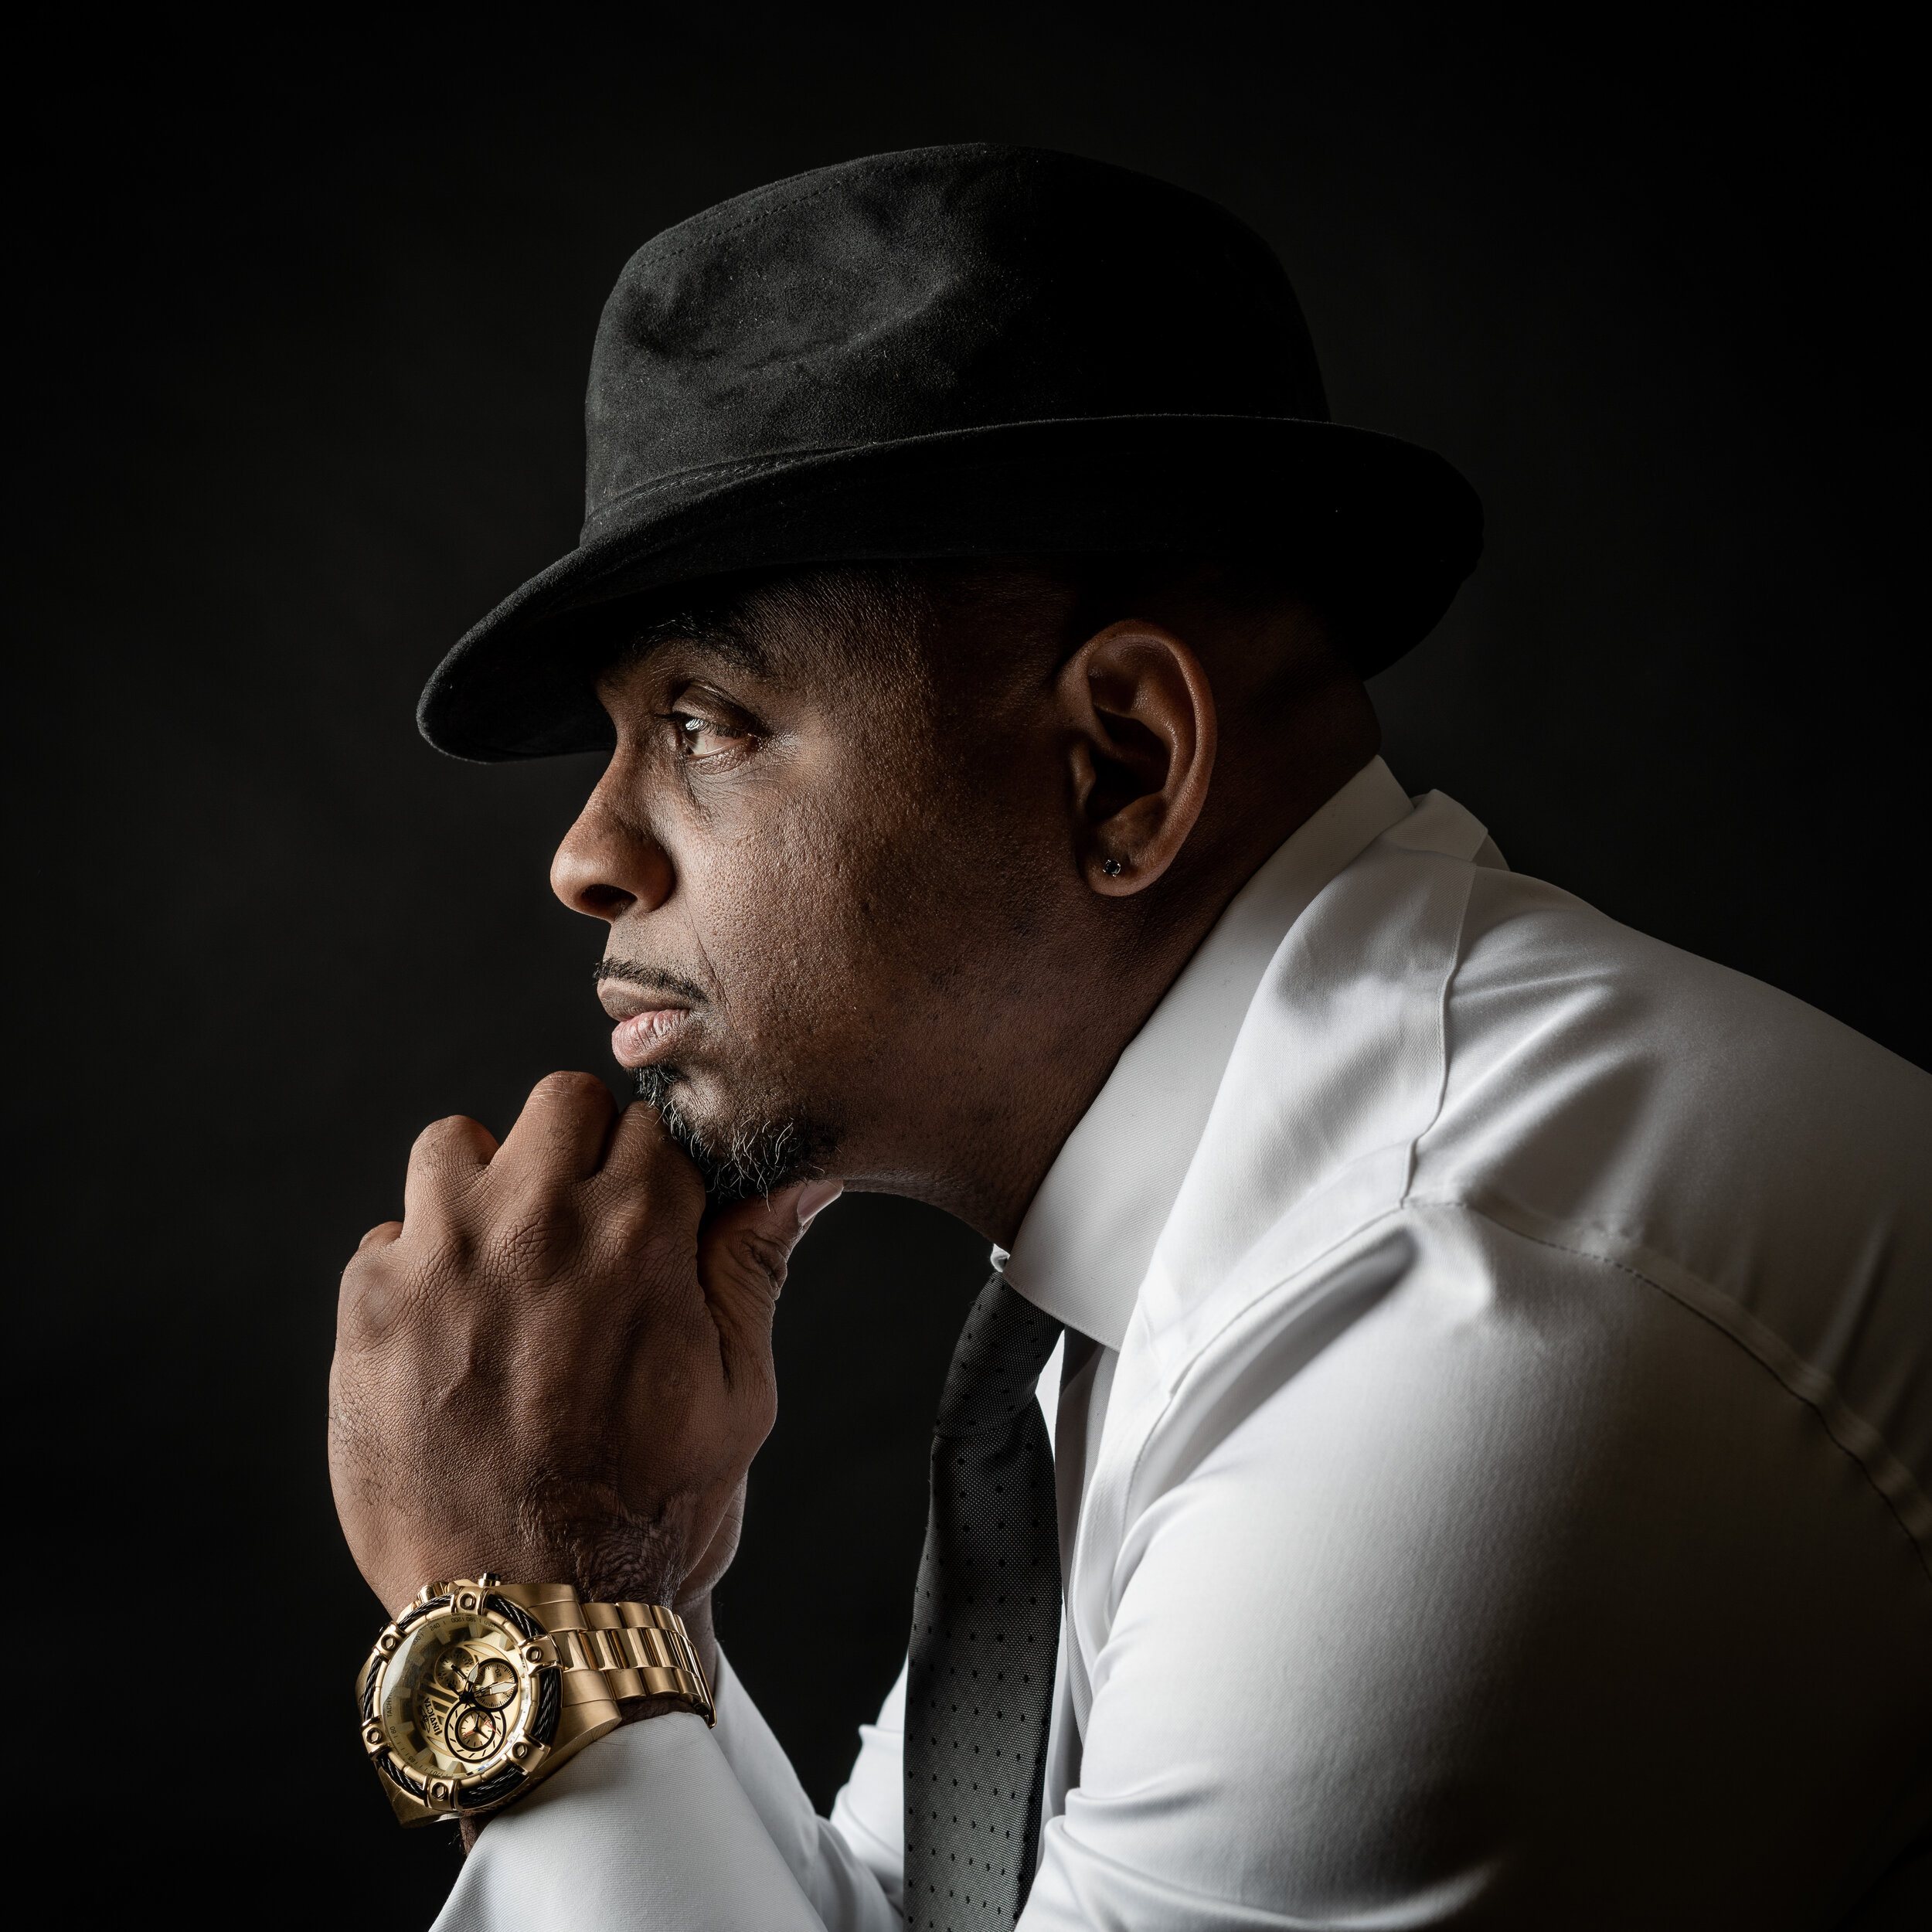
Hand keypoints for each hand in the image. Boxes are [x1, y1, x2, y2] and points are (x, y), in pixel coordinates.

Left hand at [328, 1072, 838, 1624]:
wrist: (534, 1623)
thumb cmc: (653, 1512)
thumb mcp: (737, 1389)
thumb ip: (755, 1265)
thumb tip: (805, 1175)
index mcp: (640, 1234)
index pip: (653, 1121)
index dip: (660, 1166)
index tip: (654, 1209)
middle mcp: (534, 1224)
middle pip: (559, 1102)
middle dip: (580, 1152)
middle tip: (586, 1229)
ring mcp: (439, 1259)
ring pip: (456, 1143)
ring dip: (487, 1187)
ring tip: (508, 1265)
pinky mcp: (367, 1309)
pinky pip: (387, 1235)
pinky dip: (418, 1267)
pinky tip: (451, 1335)